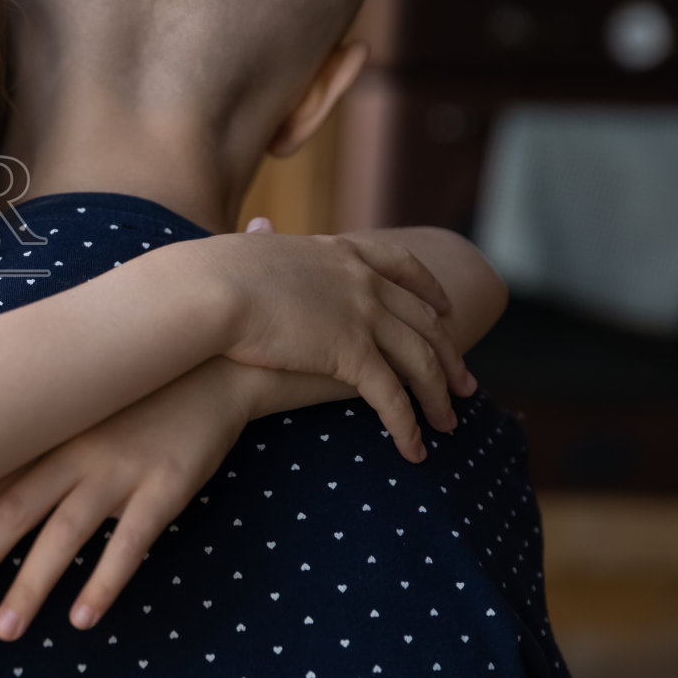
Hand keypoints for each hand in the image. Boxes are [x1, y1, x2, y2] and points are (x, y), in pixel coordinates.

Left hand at [0, 359, 254, 641]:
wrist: (214, 365)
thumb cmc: (132, 392)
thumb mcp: (76, 403)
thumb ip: (35, 433)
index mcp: (46, 429)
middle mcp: (73, 449)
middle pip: (11, 512)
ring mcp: (119, 469)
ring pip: (64, 533)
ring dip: (31, 585)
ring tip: (3, 630)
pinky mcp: (166, 487)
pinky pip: (131, 542)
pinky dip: (105, 580)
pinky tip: (82, 618)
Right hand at [194, 231, 471, 461]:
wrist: (211, 289)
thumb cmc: (213, 272)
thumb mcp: (251, 248)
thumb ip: (265, 242)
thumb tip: (260, 227)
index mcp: (340, 252)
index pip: (402, 266)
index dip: (430, 289)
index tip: (446, 308)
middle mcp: (363, 281)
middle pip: (425, 320)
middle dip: (450, 356)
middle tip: (467, 386)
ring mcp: (363, 316)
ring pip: (420, 362)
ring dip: (439, 397)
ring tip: (449, 426)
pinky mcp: (352, 354)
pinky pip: (392, 397)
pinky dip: (407, 426)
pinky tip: (414, 450)